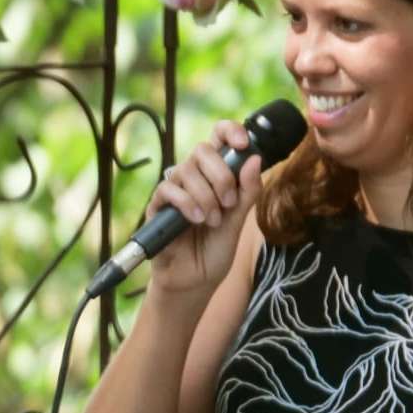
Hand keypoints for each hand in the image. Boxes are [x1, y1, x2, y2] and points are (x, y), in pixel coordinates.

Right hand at [145, 118, 262, 297]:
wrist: (195, 281)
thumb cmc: (215, 250)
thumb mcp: (239, 221)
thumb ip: (247, 192)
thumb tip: (254, 158)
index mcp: (217, 176)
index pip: (219, 138)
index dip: (230, 131)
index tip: (243, 144)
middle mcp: (195, 178)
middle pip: (203, 149)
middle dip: (221, 174)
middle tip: (228, 202)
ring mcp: (175, 191)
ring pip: (186, 170)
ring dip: (206, 195)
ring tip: (212, 220)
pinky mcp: (158, 207)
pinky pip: (168, 189)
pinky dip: (186, 202)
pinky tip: (196, 219)